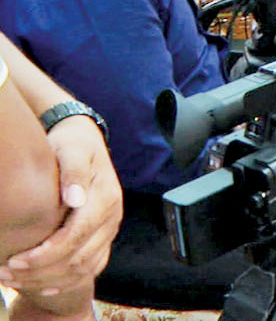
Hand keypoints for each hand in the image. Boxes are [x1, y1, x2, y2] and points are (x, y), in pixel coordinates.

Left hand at [0, 117, 121, 294]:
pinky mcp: (105, 237)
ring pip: (84, 268)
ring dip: (50, 279)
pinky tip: (43, 285)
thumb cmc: (73, 146)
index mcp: (106, 198)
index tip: (15, 259)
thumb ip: (73, 171)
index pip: (76, 236)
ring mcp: (110, 229)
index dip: (46, 254)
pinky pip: (91, 268)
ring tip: (16, 280)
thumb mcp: (72, 149)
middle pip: (79, 258)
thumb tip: (76, 198)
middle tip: (6, 274)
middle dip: (41, 272)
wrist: (86, 143)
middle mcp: (113, 218)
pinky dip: (68, 281)